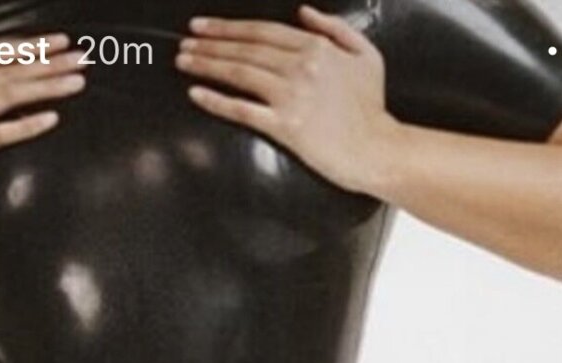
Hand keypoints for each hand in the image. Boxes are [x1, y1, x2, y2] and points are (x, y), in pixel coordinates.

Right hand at [0, 35, 87, 222]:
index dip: (26, 45)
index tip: (56, 43)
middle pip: (5, 68)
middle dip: (46, 60)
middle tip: (77, 57)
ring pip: (7, 93)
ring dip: (46, 86)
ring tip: (75, 82)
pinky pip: (0, 133)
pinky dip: (28, 125)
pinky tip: (52, 118)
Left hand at [176, 4, 398, 194]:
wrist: (378, 150)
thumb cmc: (372, 107)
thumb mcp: (365, 54)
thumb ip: (334, 28)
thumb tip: (303, 12)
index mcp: (316, 47)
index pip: (263, 31)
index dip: (229, 27)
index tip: (204, 26)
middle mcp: (300, 66)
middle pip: (245, 49)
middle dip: (210, 43)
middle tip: (184, 42)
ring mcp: (291, 95)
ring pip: (240, 72)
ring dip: (207, 65)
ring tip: (183, 60)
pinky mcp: (285, 126)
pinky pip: (243, 109)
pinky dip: (217, 100)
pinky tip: (195, 93)